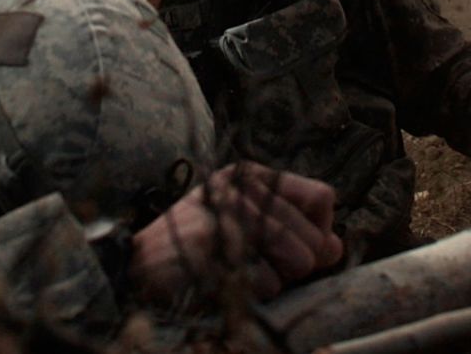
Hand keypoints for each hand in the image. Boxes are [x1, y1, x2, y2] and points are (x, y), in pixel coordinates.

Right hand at [127, 163, 343, 302]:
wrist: (135, 267)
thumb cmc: (195, 250)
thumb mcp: (245, 229)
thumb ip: (293, 232)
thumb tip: (335, 247)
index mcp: (250, 176)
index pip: (322, 197)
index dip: (319, 230)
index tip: (299, 250)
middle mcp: (243, 187)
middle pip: (314, 236)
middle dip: (297, 264)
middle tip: (258, 267)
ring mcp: (230, 213)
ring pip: (298, 259)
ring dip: (276, 279)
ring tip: (238, 272)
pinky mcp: (219, 244)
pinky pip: (269, 282)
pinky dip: (252, 293)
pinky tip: (223, 281)